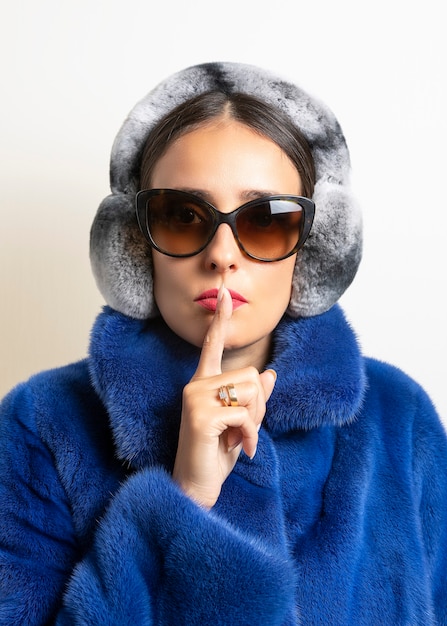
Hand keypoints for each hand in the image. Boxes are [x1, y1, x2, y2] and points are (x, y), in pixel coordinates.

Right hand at [172, 285, 276, 508]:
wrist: (197, 486)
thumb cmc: (217, 455)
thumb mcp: (242, 424)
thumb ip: (254, 399)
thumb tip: (272, 374)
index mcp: (203, 383)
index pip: (213, 346)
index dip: (220, 320)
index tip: (224, 292)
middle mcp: (196, 385)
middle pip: (251, 375)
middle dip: (259, 406)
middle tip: (244, 430)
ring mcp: (195, 399)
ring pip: (251, 392)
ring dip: (256, 421)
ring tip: (240, 439)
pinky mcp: (202, 416)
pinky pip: (246, 415)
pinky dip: (252, 435)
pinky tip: (242, 449)